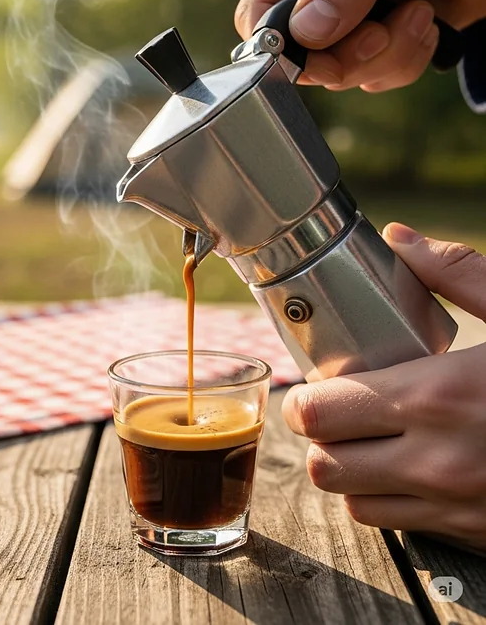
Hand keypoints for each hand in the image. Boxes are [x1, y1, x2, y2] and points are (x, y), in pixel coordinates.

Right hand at [235, 0, 485, 91]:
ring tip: (418, 15)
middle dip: (344, 56)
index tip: (323, 54)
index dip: (283, 45)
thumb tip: (304, 31)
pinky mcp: (364, 36)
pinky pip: (364, 76)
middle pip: (294, 53)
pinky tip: (424, 27)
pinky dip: (399, 63)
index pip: (260, 11)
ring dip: (382, 58)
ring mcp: (338, 12)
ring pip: (332, 72)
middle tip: (381, 34)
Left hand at [282, 222, 485, 549]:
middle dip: (319, 438)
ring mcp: (458, 506)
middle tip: (335, 413)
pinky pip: (401, 528)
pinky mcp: (479, 535)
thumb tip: (398, 238)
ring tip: (368, 441)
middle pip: (323, 466)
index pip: (319, 413)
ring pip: (354, 504)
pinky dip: (387, 501)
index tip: (317, 386)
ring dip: (349, 472)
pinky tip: (410, 468)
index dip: (305, 400)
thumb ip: (458, 273)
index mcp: (438, 394)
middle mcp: (438, 459)